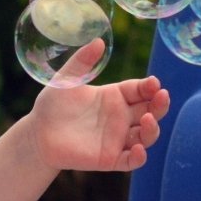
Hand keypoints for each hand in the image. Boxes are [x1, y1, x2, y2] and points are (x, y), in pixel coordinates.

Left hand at [24, 41, 170, 172]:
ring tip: (149, 119)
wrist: (38, 133)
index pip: (140, 90)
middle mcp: (120, 118)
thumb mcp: (66, 79)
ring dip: (152, 129)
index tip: (154, 83)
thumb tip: (98, 41)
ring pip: (145, 136)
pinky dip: (139, 156)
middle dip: (160, 104)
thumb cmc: (53, 105)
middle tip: (162, 96)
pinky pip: (130, 160)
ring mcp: (117, 139)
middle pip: (150, 111)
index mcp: (114, 97)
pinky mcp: (109, 158)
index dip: (149, 87)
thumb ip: (82, 61)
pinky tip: (138, 149)